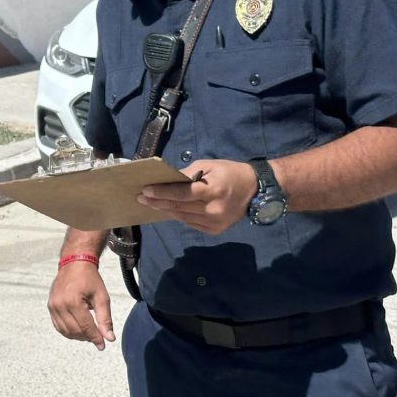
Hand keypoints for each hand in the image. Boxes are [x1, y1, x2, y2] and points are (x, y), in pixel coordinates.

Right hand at [47, 262, 114, 350]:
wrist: (74, 263)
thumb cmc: (90, 278)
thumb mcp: (101, 296)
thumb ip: (105, 318)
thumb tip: (109, 338)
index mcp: (73, 301)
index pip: (86, 326)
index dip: (95, 338)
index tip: (103, 345)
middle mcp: (60, 304)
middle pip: (75, 330)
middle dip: (88, 337)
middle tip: (98, 337)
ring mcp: (53, 306)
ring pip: (66, 331)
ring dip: (78, 336)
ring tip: (89, 333)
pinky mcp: (50, 306)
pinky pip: (58, 326)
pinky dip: (68, 331)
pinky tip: (78, 329)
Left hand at [139, 160, 256, 233]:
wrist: (255, 190)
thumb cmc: (230, 172)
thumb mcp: (209, 165)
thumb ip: (188, 174)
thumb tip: (167, 181)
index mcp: (212, 190)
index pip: (181, 193)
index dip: (161, 193)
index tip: (145, 190)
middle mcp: (213, 210)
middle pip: (178, 207)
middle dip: (157, 202)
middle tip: (141, 198)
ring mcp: (215, 223)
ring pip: (182, 217)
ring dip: (165, 210)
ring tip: (151, 204)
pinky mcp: (215, 230)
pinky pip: (191, 223)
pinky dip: (179, 216)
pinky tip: (169, 210)